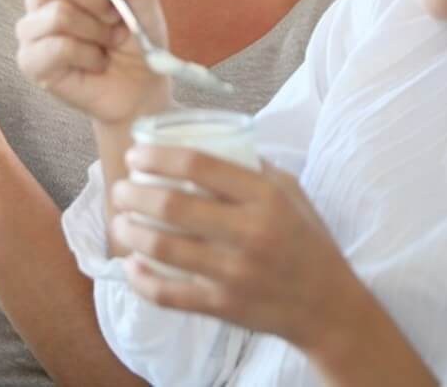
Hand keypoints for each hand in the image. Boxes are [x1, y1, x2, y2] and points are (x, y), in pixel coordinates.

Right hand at [2, 0, 172, 123]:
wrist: (144, 84)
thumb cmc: (138, 34)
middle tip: (113, 18)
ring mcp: (31, 29)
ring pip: (59, 12)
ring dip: (97, 30)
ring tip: (107, 42)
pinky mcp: (31, 61)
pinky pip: (59, 46)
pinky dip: (90, 55)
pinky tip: (96, 62)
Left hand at [110, 145, 371, 355]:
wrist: (327, 306)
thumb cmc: (305, 238)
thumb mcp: (290, 191)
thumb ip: (251, 167)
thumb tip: (205, 141)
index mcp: (264, 197)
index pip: (198, 165)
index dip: (157, 156)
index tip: (135, 155)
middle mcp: (249, 233)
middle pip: (172, 206)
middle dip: (133, 194)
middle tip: (119, 188)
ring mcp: (234, 273)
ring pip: (163, 249)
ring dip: (129, 233)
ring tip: (119, 222)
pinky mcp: (223, 306)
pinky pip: (168, 294)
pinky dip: (140, 280)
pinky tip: (130, 265)